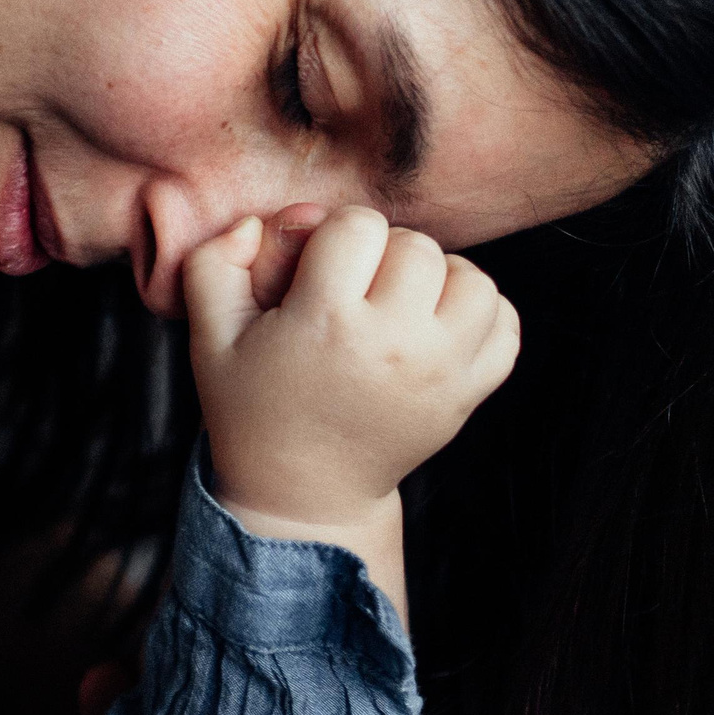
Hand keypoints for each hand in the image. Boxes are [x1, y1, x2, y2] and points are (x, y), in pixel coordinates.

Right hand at [185, 206, 518, 535]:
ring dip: (439, 276)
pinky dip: (478, 311)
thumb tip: (254, 223)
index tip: (316, 269)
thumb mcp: (209, 337)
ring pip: (472, 279)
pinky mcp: (469, 393)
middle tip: (354, 286)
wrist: (302, 490)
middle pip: (418, 247)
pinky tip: (436, 321)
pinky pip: (504, 324)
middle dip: (384, 252)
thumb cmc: (253, 406)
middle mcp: (394, 344)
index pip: (358, 226)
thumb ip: (214, 264)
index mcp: (326, 323)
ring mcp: (441, 371)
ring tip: (402, 297)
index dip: (333, 234)